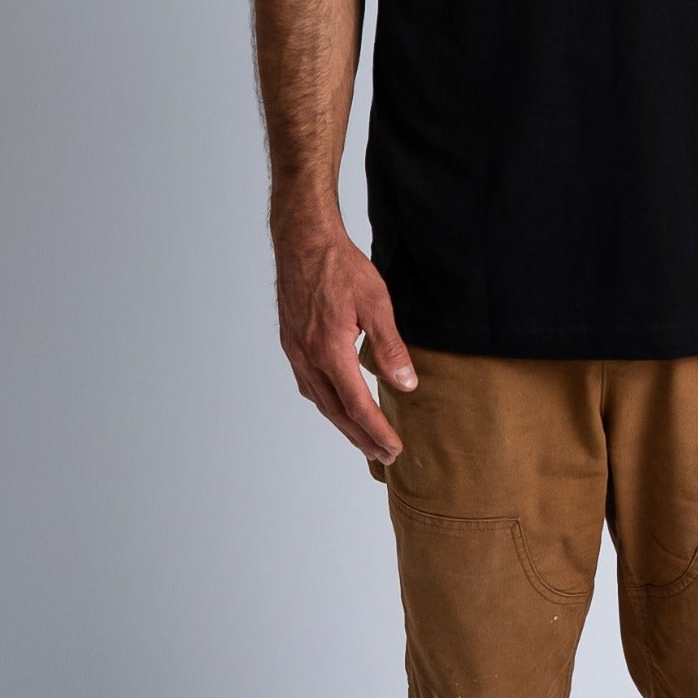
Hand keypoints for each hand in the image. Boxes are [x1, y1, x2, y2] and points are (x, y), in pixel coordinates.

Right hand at [273, 212, 416, 463]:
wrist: (302, 241)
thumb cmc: (340, 266)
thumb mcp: (376, 304)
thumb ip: (391, 347)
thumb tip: (406, 384)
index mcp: (330, 351)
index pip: (357, 405)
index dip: (377, 431)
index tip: (394, 449)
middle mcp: (308, 358)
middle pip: (336, 412)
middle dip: (361, 438)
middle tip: (384, 457)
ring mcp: (296, 352)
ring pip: (320, 401)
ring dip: (343, 425)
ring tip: (363, 440)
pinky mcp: (291, 343)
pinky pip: (309, 385)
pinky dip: (326, 404)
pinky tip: (336, 406)